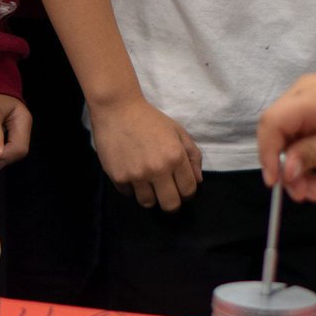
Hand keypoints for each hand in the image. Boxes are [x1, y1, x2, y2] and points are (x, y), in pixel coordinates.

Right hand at [88, 94, 201, 210]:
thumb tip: (198, 181)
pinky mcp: (118, 177)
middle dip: (172, 202)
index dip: (188, 192)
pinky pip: (128, 194)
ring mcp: (137, 175)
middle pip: (170, 205)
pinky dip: (132, 187)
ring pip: (148, 203)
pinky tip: (131, 172)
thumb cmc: (151, 120)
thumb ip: (192, 155)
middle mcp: (158, 169)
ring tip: (147, 181)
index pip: (188, 190)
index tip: (181, 187)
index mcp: (175, 157)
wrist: (118, 110)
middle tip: (167, 192)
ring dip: (150, 195)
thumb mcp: (178, 131)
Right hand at [258, 71, 315, 201]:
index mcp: (311, 97)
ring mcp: (306, 96)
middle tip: (303, 195)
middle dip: (284, 165)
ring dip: (295, 165)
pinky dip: (303, 154)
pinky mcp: (313, 104)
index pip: (272, 122)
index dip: (267, 153)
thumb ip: (313, 155)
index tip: (276, 183)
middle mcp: (301, 91)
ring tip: (313, 191)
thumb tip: (284, 170)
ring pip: (286, 134)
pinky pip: (298, 131)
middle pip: (276, 130)